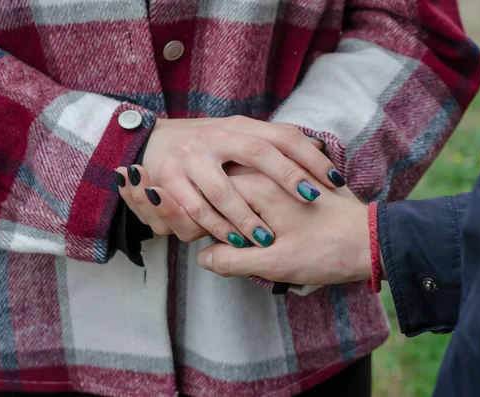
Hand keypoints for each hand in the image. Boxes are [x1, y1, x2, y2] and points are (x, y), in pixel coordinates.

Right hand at [116, 116, 343, 247]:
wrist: (146, 140)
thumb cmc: (203, 144)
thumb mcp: (235, 134)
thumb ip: (269, 141)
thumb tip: (317, 145)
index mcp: (237, 127)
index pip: (282, 135)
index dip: (309, 155)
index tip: (334, 177)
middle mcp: (215, 137)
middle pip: (257, 152)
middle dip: (287, 176)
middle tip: (310, 199)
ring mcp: (191, 158)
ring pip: (223, 191)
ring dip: (245, 217)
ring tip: (266, 239)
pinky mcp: (169, 180)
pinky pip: (195, 210)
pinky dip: (215, 229)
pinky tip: (232, 242)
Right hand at [195, 172, 371, 285]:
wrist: (374, 241)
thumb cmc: (326, 252)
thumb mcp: (275, 264)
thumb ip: (233, 260)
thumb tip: (203, 258)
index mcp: (259, 186)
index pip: (214, 194)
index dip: (206, 220)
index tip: (204, 240)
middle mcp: (270, 172)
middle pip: (228, 184)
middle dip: (220, 211)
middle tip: (221, 240)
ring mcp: (286, 173)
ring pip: (246, 183)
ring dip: (237, 206)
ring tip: (239, 234)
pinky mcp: (299, 181)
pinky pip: (267, 185)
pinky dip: (256, 202)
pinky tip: (260, 225)